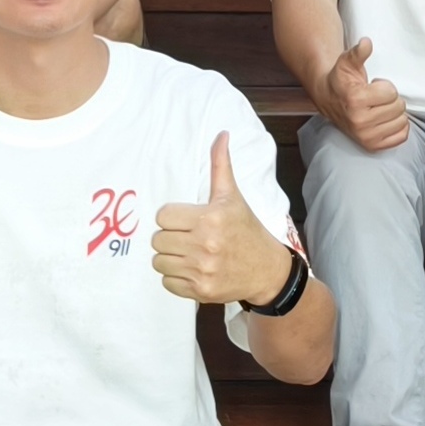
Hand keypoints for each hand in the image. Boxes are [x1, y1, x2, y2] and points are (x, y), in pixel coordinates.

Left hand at [152, 135, 292, 305]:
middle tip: (187, 237)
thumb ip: (221, 165)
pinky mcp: (200, 291)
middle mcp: (205, 245)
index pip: (162, 216)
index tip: (186, 219)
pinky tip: (191, 269)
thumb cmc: (246, 230)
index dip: (172, 217)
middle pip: (158, 239)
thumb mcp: (232, 197)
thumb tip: (221, 134)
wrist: (266, 270)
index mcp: (210, 217)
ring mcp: (202, 270)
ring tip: (187, 253)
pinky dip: (175, 277)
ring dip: (170, 257)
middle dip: (170, 237)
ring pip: (158, 261)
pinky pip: (166, 282)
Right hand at [320, 34, 409, 153]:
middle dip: (390, 99)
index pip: (391, 92)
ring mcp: (366, 137)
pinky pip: (401, 136)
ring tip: (378, 108)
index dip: (384, 86)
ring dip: (393, 112)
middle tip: (375, 98)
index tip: (371, 87)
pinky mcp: (372, 146)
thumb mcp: (347, 62)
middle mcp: (360, 122)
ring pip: (402, 121)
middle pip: (398, 107)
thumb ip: (358, 52)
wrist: (328, 99)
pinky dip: (397, 127)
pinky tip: (384, 119)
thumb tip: (366, 43)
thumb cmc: (341, 80)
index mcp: (355, 100)